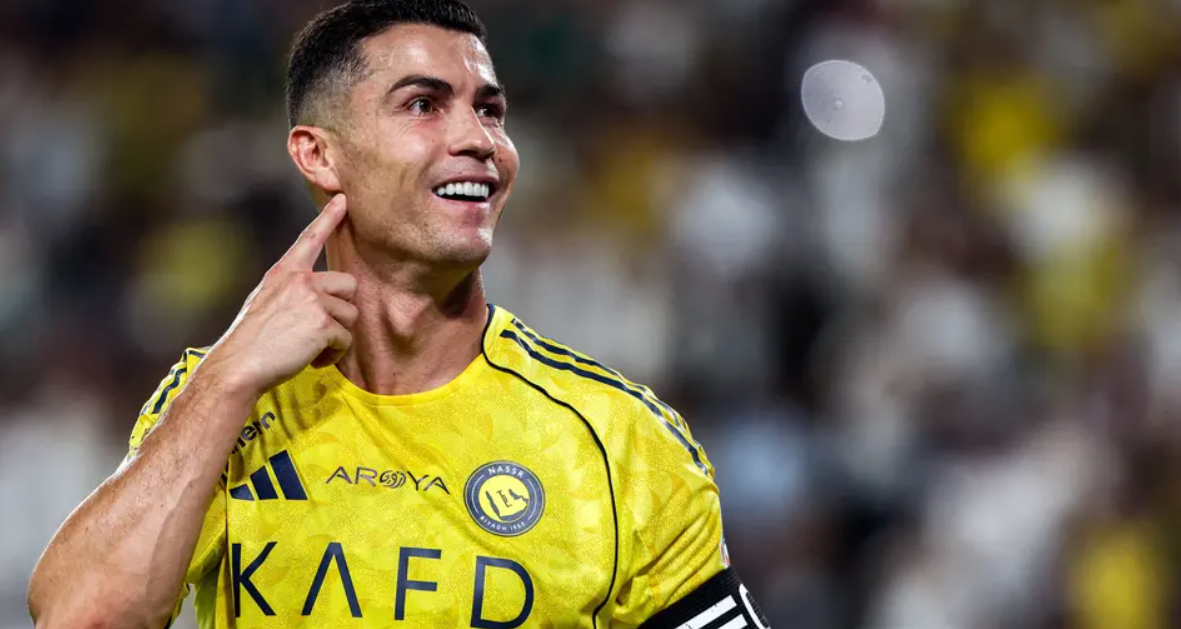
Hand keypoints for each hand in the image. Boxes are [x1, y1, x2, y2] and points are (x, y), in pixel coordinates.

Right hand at [205, 194, 357, 395]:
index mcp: (284, 273)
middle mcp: (300, 280)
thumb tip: (319, 300)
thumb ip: (292, 293)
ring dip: (337, 336)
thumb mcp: (265, 302)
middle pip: (349, 285)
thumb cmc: (250, 341)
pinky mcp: (322, 324)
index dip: (329, 218)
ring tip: (311, 349)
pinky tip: (313, 360)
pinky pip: (346, 338)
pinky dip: (334, 354)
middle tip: (320, 330)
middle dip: (342, 309)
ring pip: (350, 315)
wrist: (238, 365)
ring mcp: (312, 300)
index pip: (310, 239)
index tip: (344, 199)